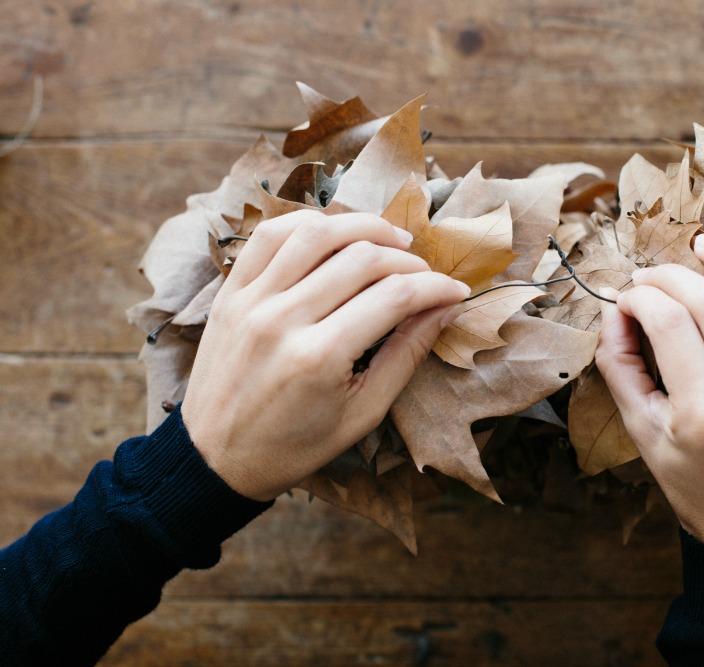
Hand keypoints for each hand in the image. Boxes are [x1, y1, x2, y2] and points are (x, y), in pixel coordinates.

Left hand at [181, 210, 469, 500]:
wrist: (215, 458)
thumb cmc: (294, 446)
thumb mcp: (362, 414)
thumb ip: (404, 356)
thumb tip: (443, 309)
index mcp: (319, 357)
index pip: (394, 297)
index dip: (435, 287)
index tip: (455, 290)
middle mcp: (283, 319)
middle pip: (361, 258)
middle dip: (407, 260)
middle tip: (426, 273)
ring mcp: (251, 300)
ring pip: (316, 232)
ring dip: (362, 226)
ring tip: (391, 239)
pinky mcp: (231, 292)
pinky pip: (270, 236)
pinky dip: (308, 224)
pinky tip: (335, 234)